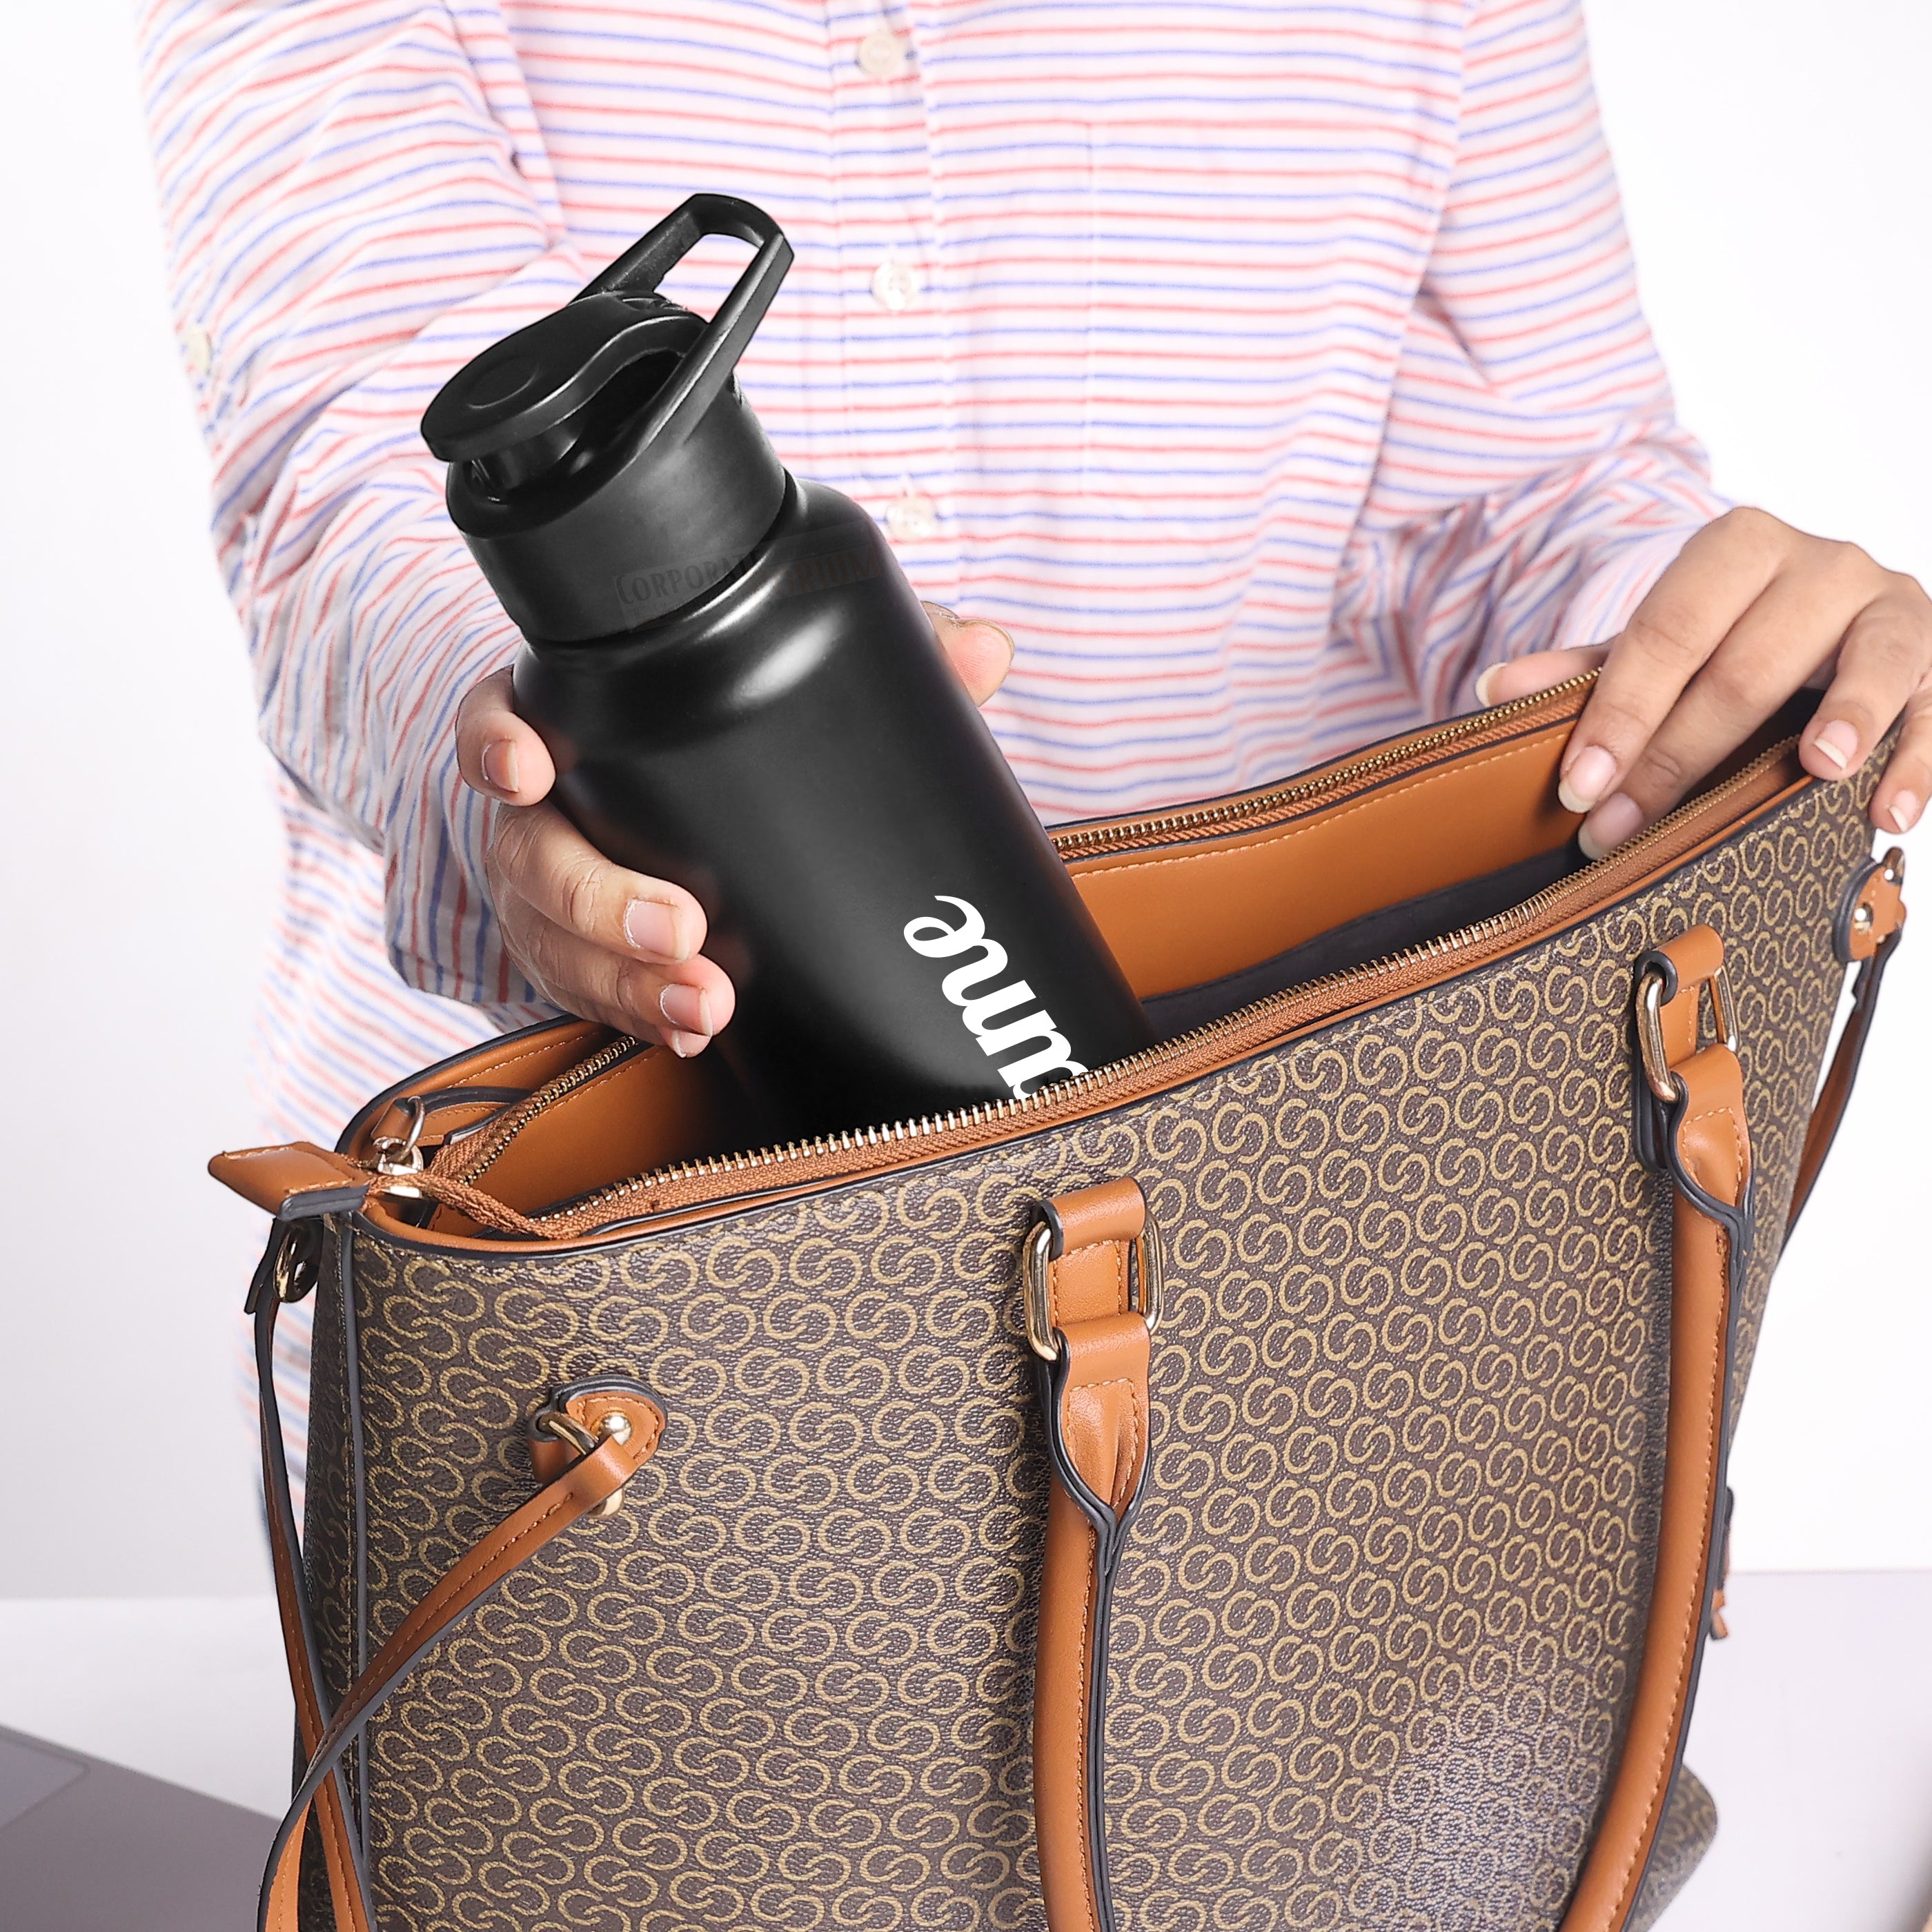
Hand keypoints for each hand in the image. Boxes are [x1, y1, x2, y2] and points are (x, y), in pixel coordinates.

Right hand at [454, 605, 1015, 1052]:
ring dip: (624, 982)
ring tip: (703, 1007)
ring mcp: (548, 895)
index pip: (499, 717)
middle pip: (532, 857)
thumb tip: (988, 649)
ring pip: (554, 944)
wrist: (673, 802)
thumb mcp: (790, 673)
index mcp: (568, 718)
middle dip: (597, 901)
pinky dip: (637, 1018)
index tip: (529, 768)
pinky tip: (689, 1034)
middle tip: (679, 931)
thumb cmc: (723, 726)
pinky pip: (588, 998)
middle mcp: (541, 811)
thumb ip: (882, 652)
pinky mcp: (575, 960)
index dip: (498, 741)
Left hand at [1474, 508, 1931, 858]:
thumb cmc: (1730, 637)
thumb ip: (1589, 668)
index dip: (1620, 712)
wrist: (1831, 614)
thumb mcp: (1657, 644)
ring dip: (1846, 718)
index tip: (1580, 786)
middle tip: (1626, 831)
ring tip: (1818, 770)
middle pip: (1748, 664)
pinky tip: (1887, 813)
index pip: (1667, 632)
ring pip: (1867, 661)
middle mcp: (1819, 564)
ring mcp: (1888, 607)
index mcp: (1737, 549)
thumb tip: (1494, 689)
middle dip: (1680, 756)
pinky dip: (1919, 760)